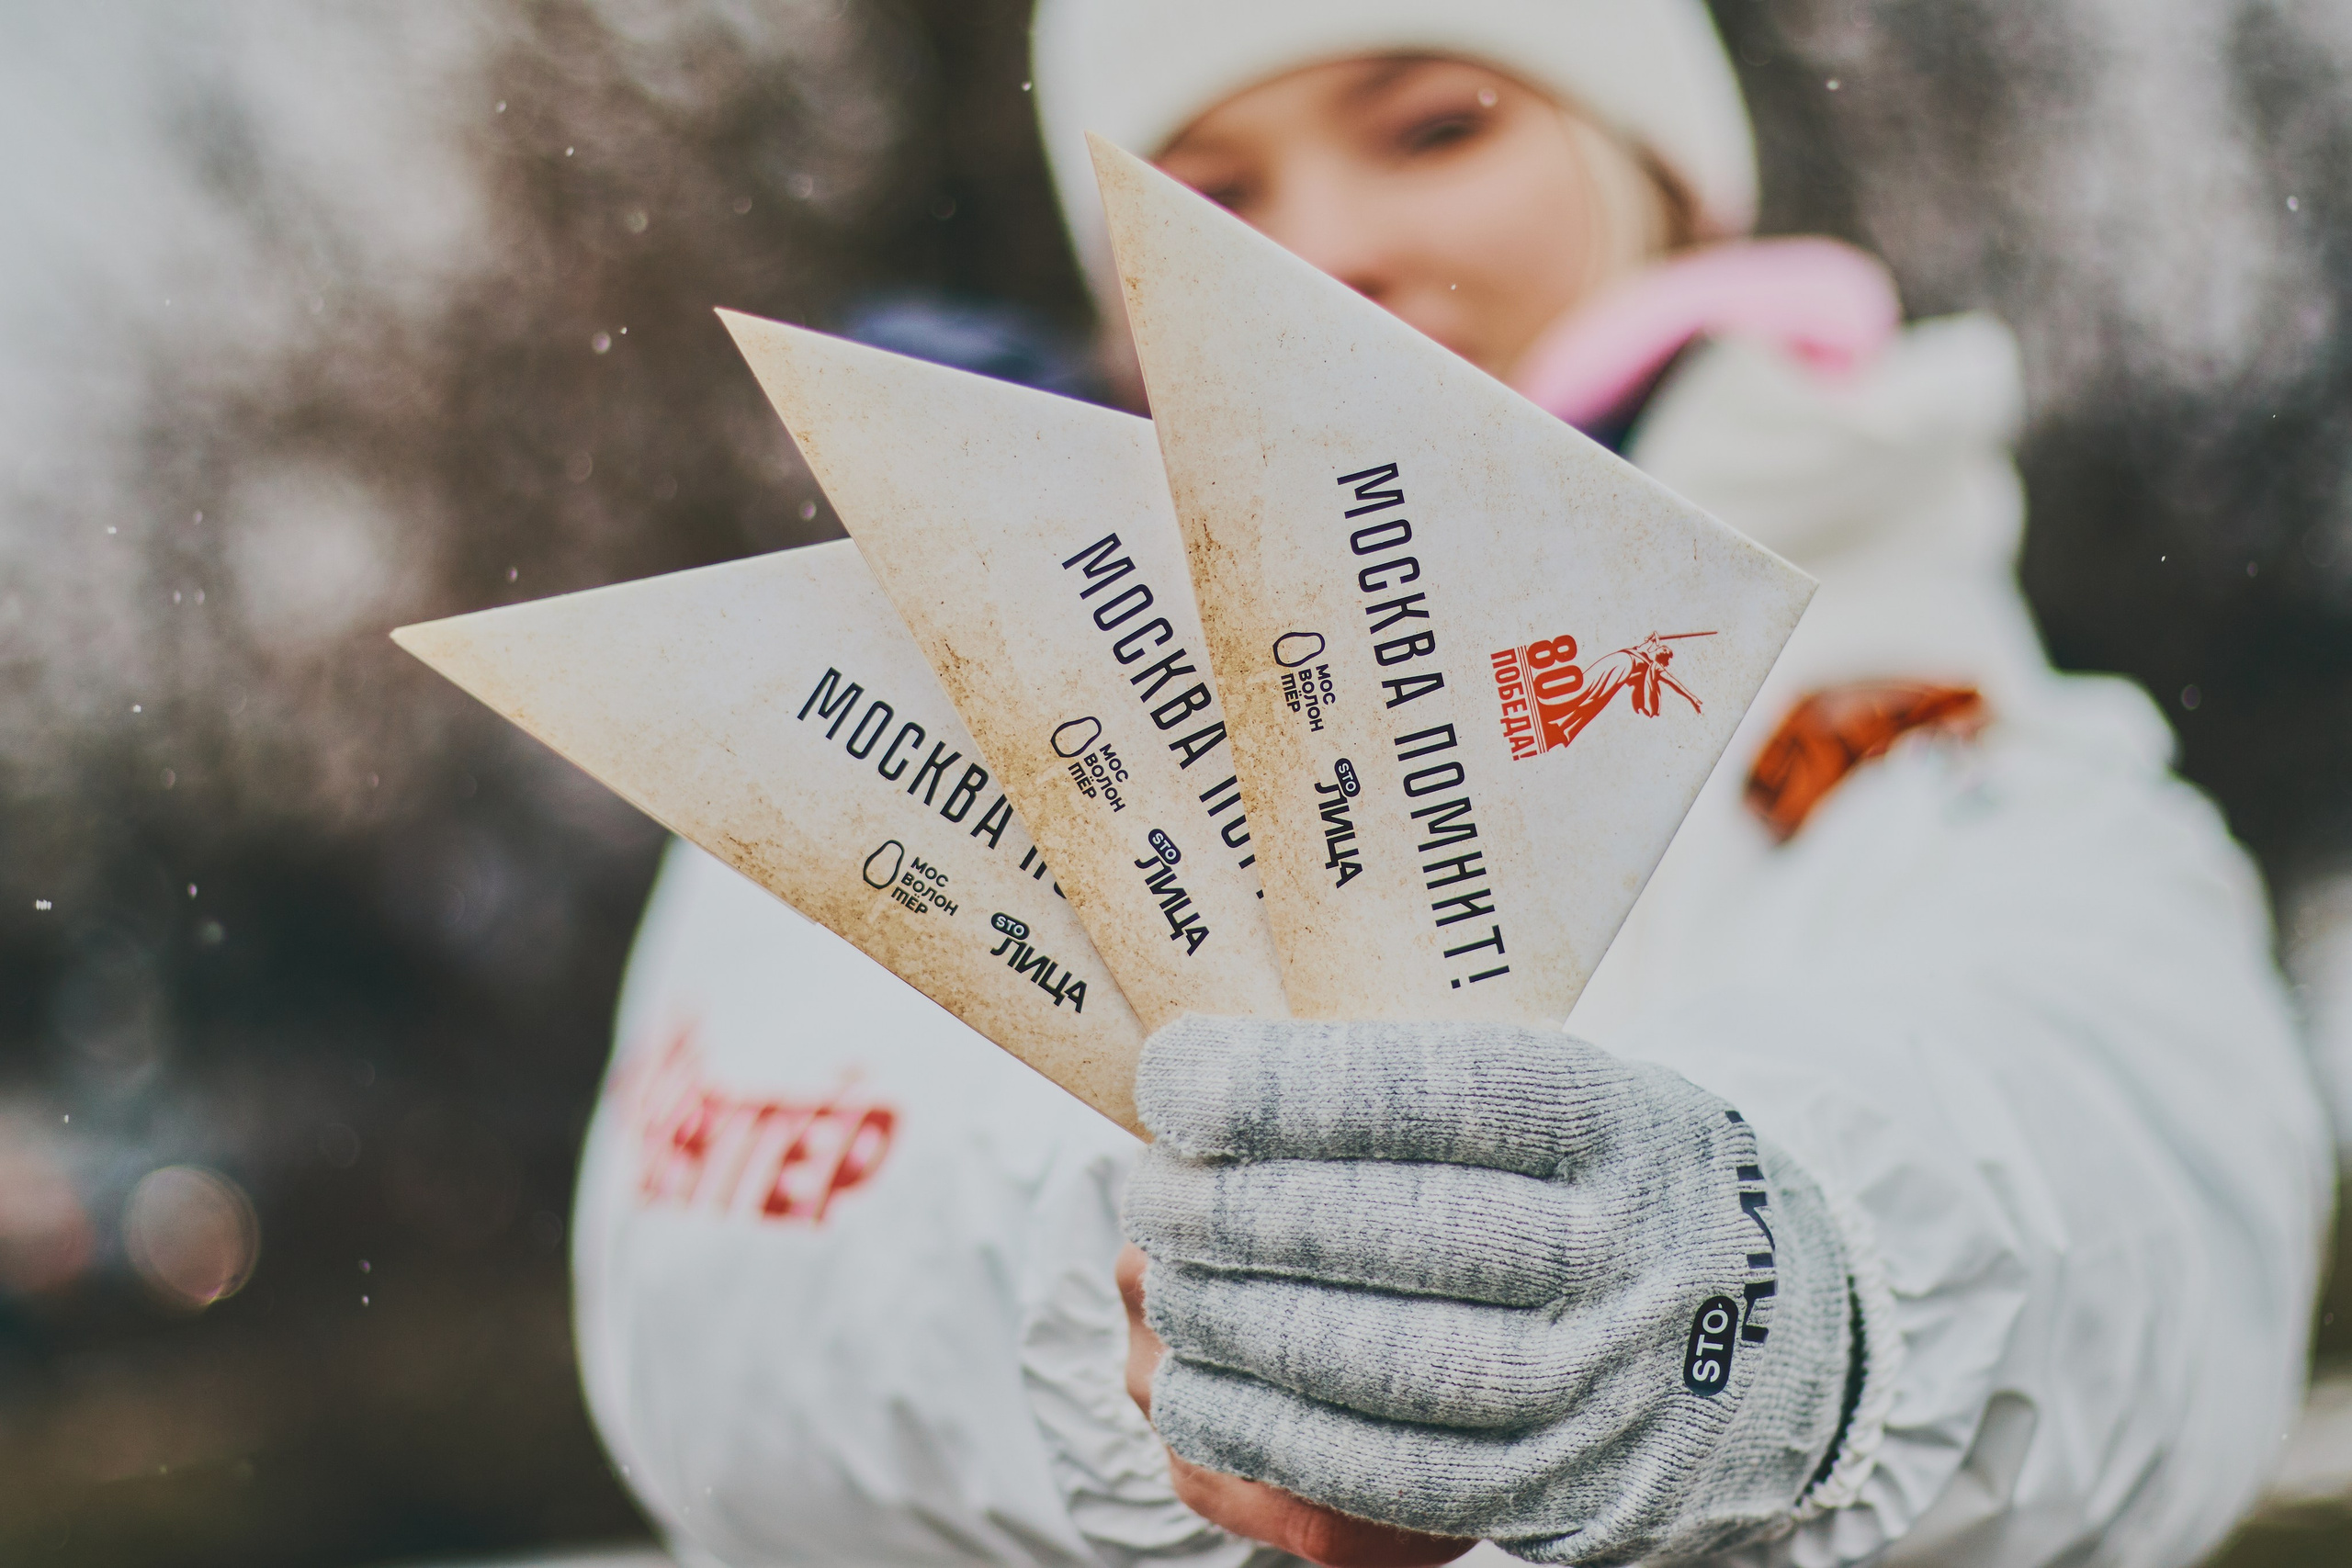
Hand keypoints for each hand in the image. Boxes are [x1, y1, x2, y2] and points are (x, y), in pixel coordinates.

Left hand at [1121, 1016, 1853, 1563]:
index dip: (1287, 1091)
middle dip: (1238, 1211)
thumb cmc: (1611, 1178)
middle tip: (1152, 1190)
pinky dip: (1277, 1436)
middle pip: (1395, 1229)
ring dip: (1240, 1327)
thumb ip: (1424, 1082)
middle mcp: (1620, 1248)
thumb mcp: (1570, 1090)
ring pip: (1384, 1365)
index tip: (1174, 1081)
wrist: (1793, 1324)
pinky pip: (1400, 1477)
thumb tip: (1217, 1074)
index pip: (1435, 1093)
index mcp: (1613, 1118)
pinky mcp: (1577, 1490)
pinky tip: (1203, 1390)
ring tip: (1169, 1284)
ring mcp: (1606, 1381)